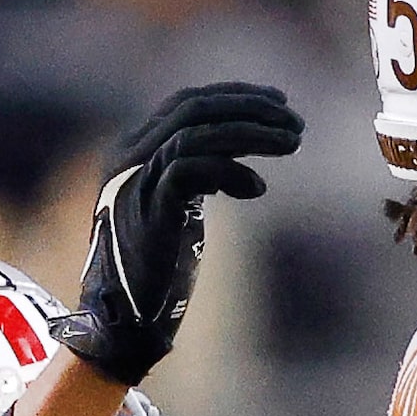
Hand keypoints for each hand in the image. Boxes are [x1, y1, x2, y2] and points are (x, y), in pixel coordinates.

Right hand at [53, 83, 303, 383]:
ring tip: (291, 143)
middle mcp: (128, 156)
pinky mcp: (147, 207)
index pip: (186, 102)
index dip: (234, 95)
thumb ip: (194, 173)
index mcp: (133, 150)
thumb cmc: (154, 270)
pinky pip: (191, 168)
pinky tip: (257, 189)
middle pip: (193, 107)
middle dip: (249, 107)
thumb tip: (235, 151)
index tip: (279, 102)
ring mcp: (135, 179)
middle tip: (295, 121)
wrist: (121, 320)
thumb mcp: (175, 207)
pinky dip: (230, 172)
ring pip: (195, 131)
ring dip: (250, 132)